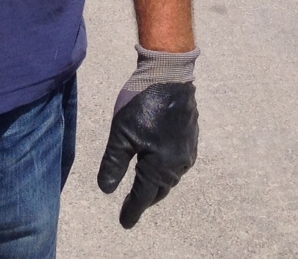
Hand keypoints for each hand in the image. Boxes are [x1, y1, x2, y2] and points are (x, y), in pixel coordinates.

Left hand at [97, 49, 199, 228]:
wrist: (169, 73)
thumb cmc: (143, 102)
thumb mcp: (121, 134)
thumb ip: (114, 164)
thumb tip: (106, 190)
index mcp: (160, 166)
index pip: (143, 196)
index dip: (132, 210)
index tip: (124, 222)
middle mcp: (178, 163)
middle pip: (160, 189)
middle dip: (145, 200)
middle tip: (133, 207)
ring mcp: (187, 149)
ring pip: (170, 177)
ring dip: (157, 185)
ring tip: (145, 188)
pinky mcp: (190, 136)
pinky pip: (178, 163)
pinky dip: (165, 169)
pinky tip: (159, 164)